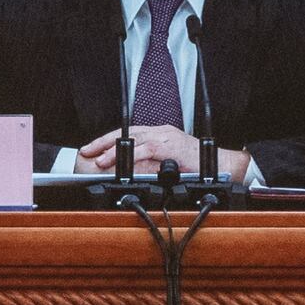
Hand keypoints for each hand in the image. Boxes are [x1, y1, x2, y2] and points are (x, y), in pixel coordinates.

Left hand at [86, 126, 221, 176]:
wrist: (218, 164)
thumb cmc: (195, 165)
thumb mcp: (167, 162)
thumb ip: (150, 164)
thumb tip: (130, 173)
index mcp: (159, 134)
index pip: (128, 133)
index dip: (108, 141)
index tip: (92, 149)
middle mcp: (160, 132)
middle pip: (126, 132)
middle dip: (103, 142)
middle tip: (86, 151)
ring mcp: (166, 137)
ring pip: (133, 139)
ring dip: (114, 150)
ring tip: (98, 159)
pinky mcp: (171, 145)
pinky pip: (147, 148)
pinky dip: (131, 154)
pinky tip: (121, 161)